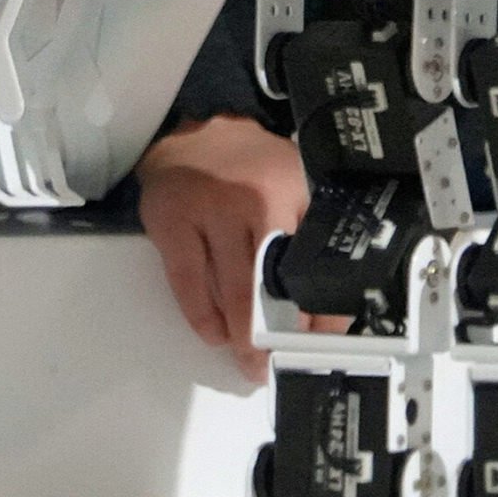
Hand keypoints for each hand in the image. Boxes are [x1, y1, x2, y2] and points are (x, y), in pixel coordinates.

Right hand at [139, 112, 306, 377]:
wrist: (193, 132)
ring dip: (241, 335)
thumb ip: (307, 234)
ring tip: (250, 361)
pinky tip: (215, 334)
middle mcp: (254, 201)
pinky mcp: (172, 223)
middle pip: (270, 281)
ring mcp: (210, 212)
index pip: (311, 262)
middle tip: (277, 364)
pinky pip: (188, 282)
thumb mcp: (293, 185)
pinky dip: (202, 316)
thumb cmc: (250, 168)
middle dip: (276, 333)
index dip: (318, 309)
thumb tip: (325, 307)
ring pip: (230, 288)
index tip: (321, 343)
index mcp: (292, 192)